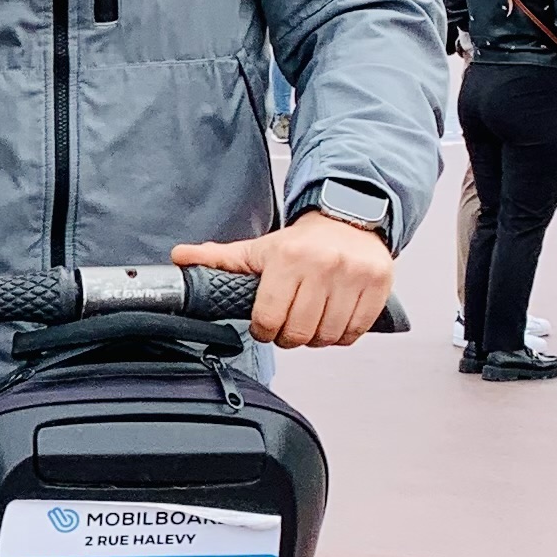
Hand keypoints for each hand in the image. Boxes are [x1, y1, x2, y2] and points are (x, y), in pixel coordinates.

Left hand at [170, 209, 397, 348]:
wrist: (349, 219)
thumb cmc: (301, 242)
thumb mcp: (258, 248)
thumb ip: (218, 259)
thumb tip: (178, 258)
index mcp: (289, 257)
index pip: (269, 318)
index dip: (264, 329)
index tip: (266, 323)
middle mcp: (324, 265)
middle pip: (299, 332)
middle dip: (289, 336)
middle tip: (289, 324)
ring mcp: (354, 276)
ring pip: (328, 336)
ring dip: (316, 337)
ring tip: (311, 319)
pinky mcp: (378, 286)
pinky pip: (355, 332)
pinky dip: (341, 334)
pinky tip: (333, 318)